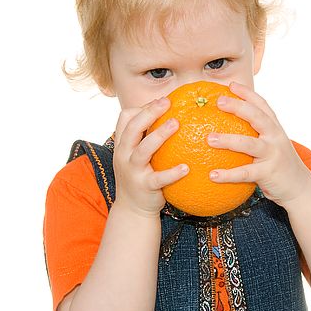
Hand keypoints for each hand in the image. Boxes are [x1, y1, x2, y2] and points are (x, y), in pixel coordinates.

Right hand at [112, 97, 188, 216]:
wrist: (132, 208)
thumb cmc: (141, 175)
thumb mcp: (138, 154)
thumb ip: (149, 137)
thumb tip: (177, 114)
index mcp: (123, 144)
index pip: (125, 118)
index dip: (143, 107)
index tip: (161, 102)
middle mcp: (124, 155)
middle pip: (132, 128)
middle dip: (149, 113)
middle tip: (167, 103)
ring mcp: (133, 171)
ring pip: (143, 150)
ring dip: (159, 135)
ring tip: (176, 124)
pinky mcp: (144, 186)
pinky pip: (159, 178)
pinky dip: (172, 173)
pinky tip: (186, 167)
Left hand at [207, 81, 310, 208]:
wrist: (301, 188)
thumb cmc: (280, 165)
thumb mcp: (272, 146)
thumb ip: (256, 136)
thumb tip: (227, 129)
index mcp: (275, 129)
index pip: (262, 105)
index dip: (247, 93)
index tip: (231, 85)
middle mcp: (275, 137)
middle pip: (257, 117)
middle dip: (238, 106)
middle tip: (218, 101)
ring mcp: (273, 154)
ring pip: (249, 144)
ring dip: (228, 140)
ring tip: (208, 138)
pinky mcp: (269, 172)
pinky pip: (245, 173)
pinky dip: (228, 174)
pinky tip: (212, 175)